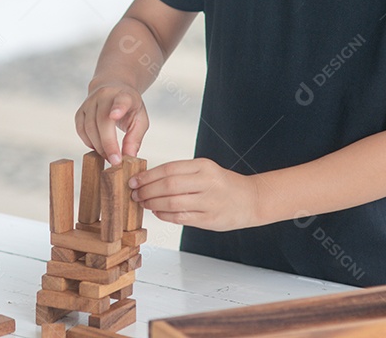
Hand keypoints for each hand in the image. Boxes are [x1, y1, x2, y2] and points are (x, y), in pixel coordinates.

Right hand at [75, 82, 148, 165]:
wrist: (112, 88)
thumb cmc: (129, 107)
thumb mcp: (140, 119)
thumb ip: (135, 138)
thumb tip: (128, 157)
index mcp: (124, 95)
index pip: (121, 100)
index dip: (118, 108)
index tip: (115, 115)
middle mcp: (105, 95)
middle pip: (102, 121)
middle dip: (108, 144)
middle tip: (115, 161)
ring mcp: (90, 102)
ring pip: (89, 127)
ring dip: (98, 146)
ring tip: (109, 156)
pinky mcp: (80, 110)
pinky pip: (81, 130)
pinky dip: (88, 142)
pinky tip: (97, 148)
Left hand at [130, 158, 258, 230]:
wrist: (251, 199)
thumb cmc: (223, 184)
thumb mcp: (205, 170)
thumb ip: (181, 173)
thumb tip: (149, 179)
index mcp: (204, 166)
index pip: (169, 169)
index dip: (148, 176)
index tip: (134, 180)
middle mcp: (207, 182)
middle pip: (168, 186)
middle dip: (147, 190)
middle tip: (135, 193)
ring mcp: (209, 202)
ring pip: (172, 203)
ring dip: (153, 204)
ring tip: (143, 202)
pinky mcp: (209, 219)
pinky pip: (180, 218)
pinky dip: (164, 215)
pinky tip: (157, 212)